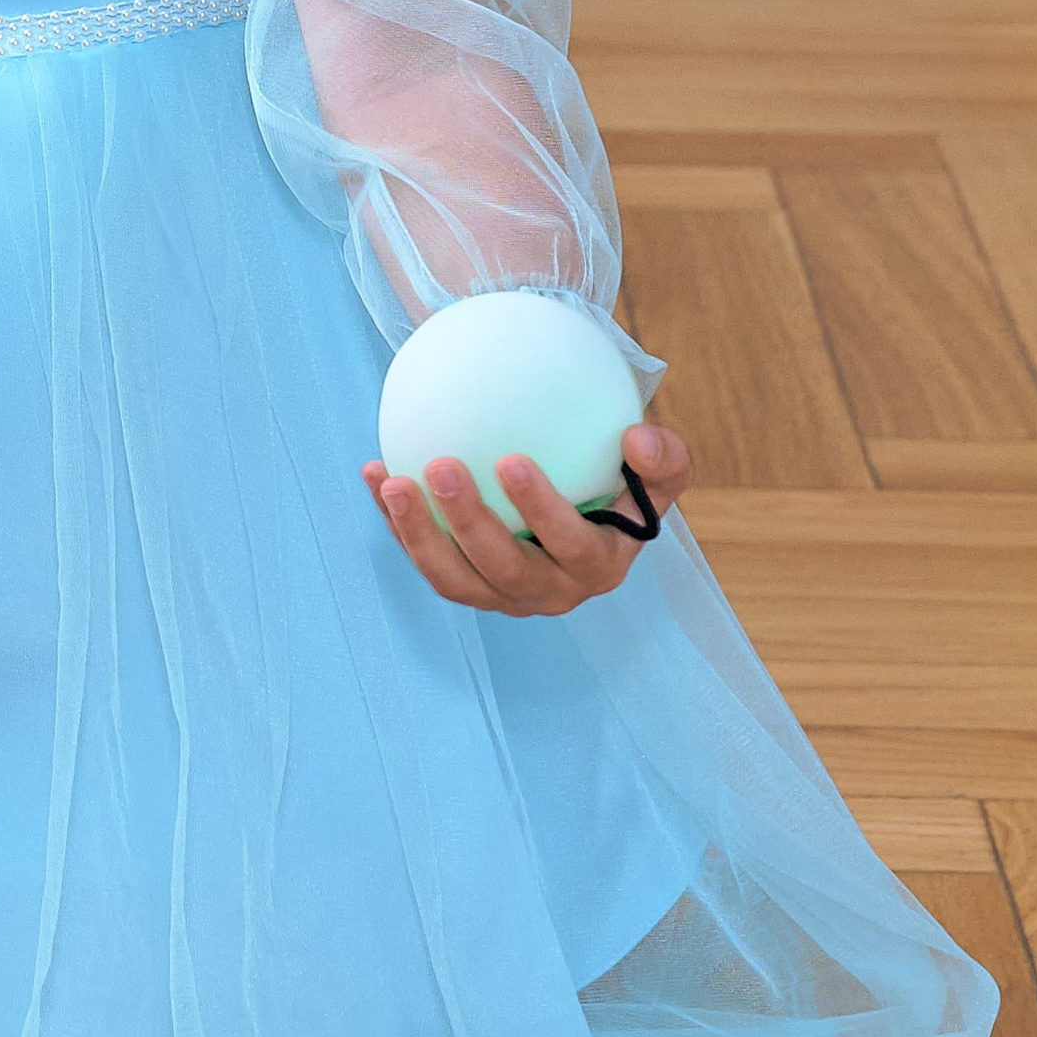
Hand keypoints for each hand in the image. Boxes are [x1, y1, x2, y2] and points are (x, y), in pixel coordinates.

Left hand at [363, 421, 693, 614]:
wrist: (586, 512)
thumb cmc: (621, 485)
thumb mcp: (657, 474)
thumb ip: (662, 459)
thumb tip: (639, 440)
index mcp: (599, 566)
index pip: (572, 546)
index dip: (542, 511)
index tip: (511, 460)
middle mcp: (551, 592)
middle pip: (503, 569)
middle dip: (469, 523)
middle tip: (441, 465)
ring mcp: (502, 596)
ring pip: (453, 579)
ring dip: (418, 533)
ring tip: (392, 481)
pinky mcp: (466, 586)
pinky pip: (425, 557)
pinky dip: (396, 522)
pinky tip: (374, 471)